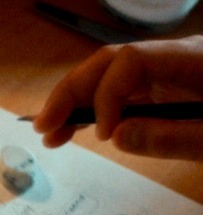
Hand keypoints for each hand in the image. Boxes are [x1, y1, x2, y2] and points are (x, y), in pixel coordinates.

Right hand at [33, 36, 202, 159]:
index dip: (106, 95)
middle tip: (43, 127)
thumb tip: (115, 136)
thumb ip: (170, 138)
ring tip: (50, 136)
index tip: (103, 136)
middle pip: (109, 63)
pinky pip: (121, 94)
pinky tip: (74, 129)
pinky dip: (94, 111)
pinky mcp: (163, 90)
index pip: (129, 61)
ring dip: (75, 104)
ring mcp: (166, 73)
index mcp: (189, 59)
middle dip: (72, 93)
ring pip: (109, 77)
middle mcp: (172, 59)